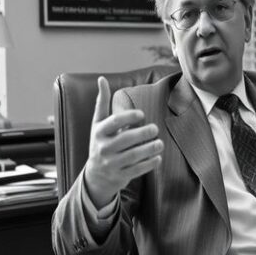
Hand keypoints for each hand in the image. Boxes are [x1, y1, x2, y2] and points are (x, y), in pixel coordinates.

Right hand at [83, 77, 162, 207]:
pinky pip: (137, 170)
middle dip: (142, 133)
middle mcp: (103, 148)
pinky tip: (158, 157)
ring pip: (133, 156)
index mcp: (99, 132)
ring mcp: (112, 164)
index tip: (142, 114)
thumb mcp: (98, 123)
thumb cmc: (100, 142)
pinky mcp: (120, 175)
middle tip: (155, 128)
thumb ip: (102, 102)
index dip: (128, 117)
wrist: (95, 175)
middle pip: (125, 139)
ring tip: (160, 143)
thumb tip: (101, 79)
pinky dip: (149, 164)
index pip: (113, 122)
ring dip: (149, 149)